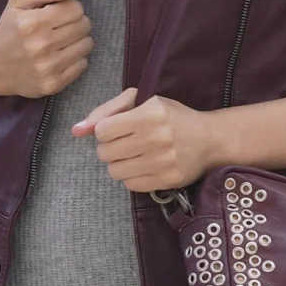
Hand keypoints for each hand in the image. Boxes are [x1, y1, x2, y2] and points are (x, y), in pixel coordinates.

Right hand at [0, 0, 93, 98]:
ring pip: (87, 45)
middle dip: (75, 22)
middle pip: (84, 25)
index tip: (56, 13)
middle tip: (58, 27)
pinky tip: (59, 56)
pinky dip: (75, 59)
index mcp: (31, 22)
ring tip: (60, 40)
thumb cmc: (10, 27)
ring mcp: (46, 68)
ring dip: (78, 40)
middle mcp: (39, 46)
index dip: (68, 7)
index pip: (75, 8)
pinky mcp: (52, 85)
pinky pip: (83, 65)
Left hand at [71, 88, 222, 192]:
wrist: (209, 139)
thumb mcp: (142, 101)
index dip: (106, 130)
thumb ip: (106, 111)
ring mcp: (162, 162)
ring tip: (135, 155)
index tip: (118, 129)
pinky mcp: (167, 181)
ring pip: (115, 171)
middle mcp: (155, 138)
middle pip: (105, 153)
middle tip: (126, 143)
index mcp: (149, 114)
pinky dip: (132, 177)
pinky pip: (130, 185)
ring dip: (120, 164)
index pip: (102, 131)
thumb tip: (76, 131)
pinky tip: (145, 166)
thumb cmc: (171, 116)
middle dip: (110, 148)